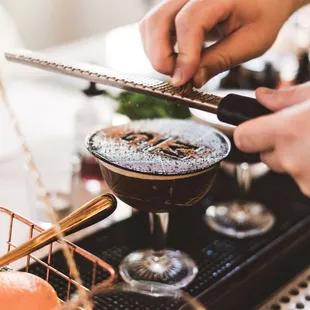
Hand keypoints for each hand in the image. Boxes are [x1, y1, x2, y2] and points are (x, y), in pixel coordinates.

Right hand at [139, 0, 303, 87]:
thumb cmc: (263, 13)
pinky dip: (157, 47)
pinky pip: (152, 26)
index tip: (184, 81)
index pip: (189, 22)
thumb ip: (220, 60)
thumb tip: (193, 80)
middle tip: (179, 78)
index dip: (183, 56)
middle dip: (162, 58)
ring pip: (150, 24)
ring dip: (156, 54)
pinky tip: (175, 58)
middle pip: (158, 21)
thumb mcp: (252, 42)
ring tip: (179, 69)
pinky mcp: (173, 6)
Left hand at [234, 82, 309, 196]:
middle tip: (303, 133)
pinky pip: (304, 181)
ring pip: (285, 168)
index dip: (248, 131)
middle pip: (264, 155)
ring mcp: (306, 181)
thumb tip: (262, 96)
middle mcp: (292, 160)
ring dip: (297, 159)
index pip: (242, 138)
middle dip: (278, 146)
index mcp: (288, 131)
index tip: (256, 126)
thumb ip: (288, 97)